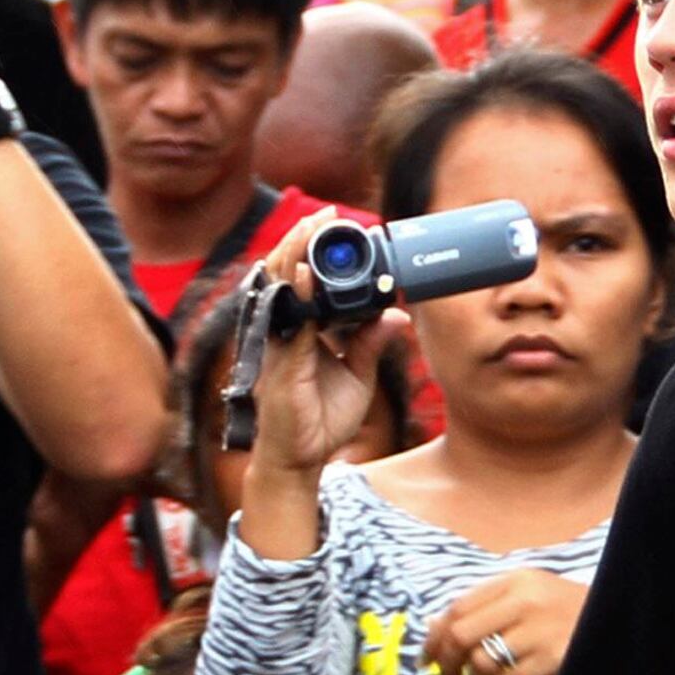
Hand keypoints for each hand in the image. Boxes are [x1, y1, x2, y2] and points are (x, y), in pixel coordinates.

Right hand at [246, 210, 407, 477]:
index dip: (314, 248)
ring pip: (279, 289)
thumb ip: (371, 342)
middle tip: (327, 214)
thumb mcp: (358, 374)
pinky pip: (287, 324)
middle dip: (303, 239)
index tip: (335, 222)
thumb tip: (396, 314)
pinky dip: (295, 296)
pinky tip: (303, 274)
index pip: (302, 277)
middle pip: (286, 272)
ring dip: (294, 254)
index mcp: (300, 329)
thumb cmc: (321, 419)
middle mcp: (284, 330)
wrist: (301, 460)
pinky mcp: (280, 365)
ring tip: (311, 227)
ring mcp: (278, 345)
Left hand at [429, 567, 589, 674]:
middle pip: (461, 635)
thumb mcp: (526, 595)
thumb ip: (483, 607)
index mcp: (514, 580)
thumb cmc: (563, 611)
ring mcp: (540, 630)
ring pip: (483, 663)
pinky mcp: (554, 659)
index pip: (457, 608)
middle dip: (447, 664)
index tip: (427, 659)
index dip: (434, 638)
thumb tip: (433, 631)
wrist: (620, 620)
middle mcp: (525, 601)